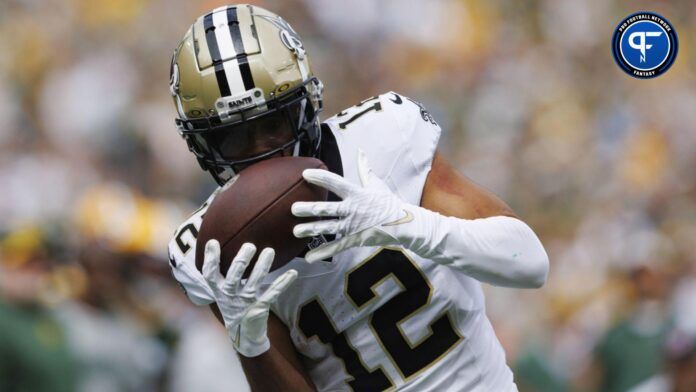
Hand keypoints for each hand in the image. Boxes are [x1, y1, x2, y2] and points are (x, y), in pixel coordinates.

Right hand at [202, 240, 297, 356]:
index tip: (214, 242)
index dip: (211, 259)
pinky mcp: (260, 309)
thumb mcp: (223, 293)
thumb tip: (217, 245)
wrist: (244, 336)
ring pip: (254, 283)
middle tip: (250, 246)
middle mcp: (230, 296)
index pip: (210, 274)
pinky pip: (272, 293)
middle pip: (233, 277)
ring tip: (270, 251)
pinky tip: (292, 273)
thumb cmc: (234, 307)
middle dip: (241, 261)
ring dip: (262, 266)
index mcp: (219, 291)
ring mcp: (245, 303)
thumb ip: (222, 274)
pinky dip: (283, 283)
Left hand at [292, 149, 412, 262]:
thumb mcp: (376, 184)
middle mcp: (352, 209)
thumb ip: (365, 169)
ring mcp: (352, 226)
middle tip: (293, 209)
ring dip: (310, 230)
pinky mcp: (354, 239)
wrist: (403, 224)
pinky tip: (309, 257)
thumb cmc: (388, 203)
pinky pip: (336, 247)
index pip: (335, 182)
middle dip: (308, 209)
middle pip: (326, 209)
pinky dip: (322, 252)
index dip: (320, 177)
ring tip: (295, 231)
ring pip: (327, 228)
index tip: (305, 174)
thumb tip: (360, 152)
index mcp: (356, 193)